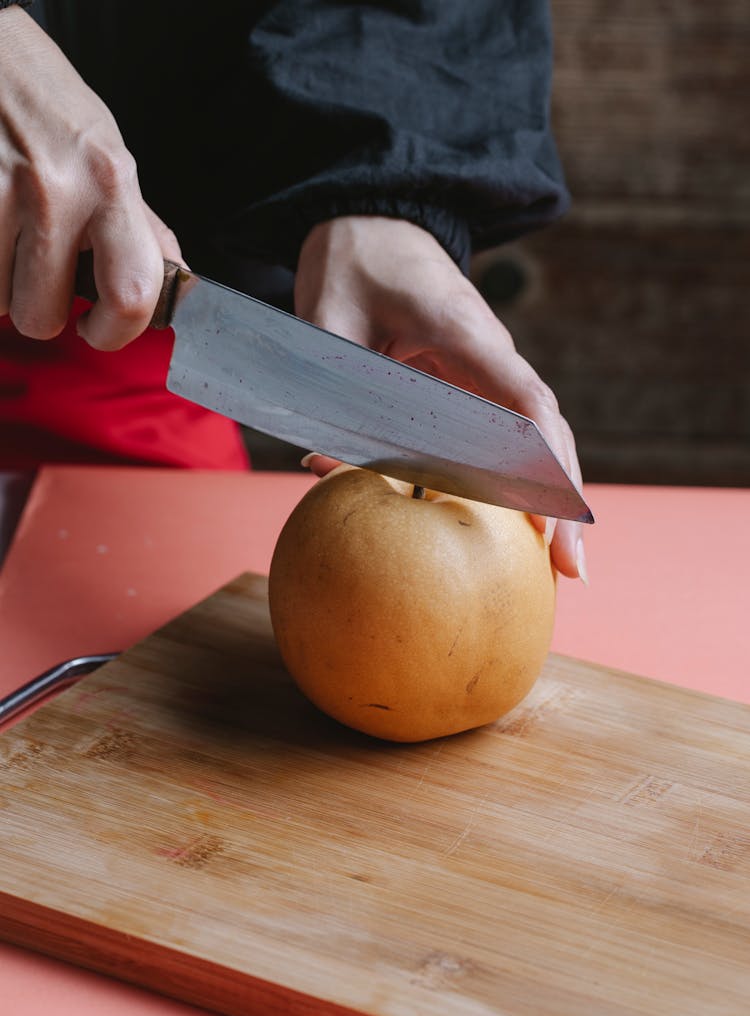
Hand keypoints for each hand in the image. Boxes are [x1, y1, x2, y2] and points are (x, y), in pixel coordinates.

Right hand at [0, 7, 182, 349]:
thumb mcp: (107, 151)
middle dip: (39, 308)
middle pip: (44, 317)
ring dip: (1, 282)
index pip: (133, 294)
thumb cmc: (41, 96)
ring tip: (6, 234)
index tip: (101, 330)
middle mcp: (57, 191)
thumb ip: (137, 223)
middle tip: (39, 274)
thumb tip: (171, 281)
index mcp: (111, 182)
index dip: (116, 333)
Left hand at [295, 215, 586, 580]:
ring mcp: (488, 371)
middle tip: (571, 570)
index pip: (522, 401)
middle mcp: (490, 355)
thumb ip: (328, 388)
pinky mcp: (475, 385)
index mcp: (463, 332)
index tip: (551, 514)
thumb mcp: (327, 318)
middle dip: (564, 499)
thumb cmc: (351, 264)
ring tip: (561, 567)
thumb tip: (326, 468)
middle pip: (546, 432)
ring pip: (536, 440)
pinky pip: (506, 438)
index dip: (542, 461)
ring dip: (552, 498)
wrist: (371, 224)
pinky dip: (521, 483)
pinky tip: (521, 529)